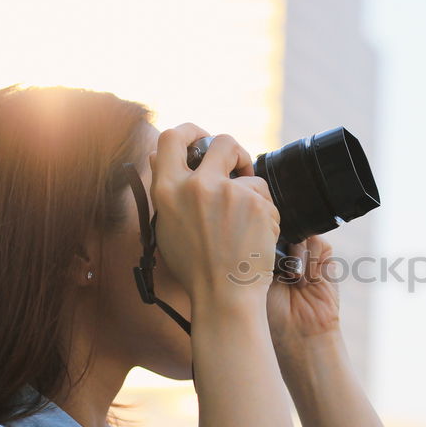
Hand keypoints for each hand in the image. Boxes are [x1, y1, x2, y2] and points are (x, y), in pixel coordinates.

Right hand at [149, 123, 279, 310]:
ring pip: (251, 176)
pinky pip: (265, 197)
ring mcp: (229, 192)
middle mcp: (197, 185)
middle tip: (240, 168)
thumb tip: (160, 156)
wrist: (225, 295)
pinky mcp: (256, 202)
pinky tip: (255, 237)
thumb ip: (167, 190)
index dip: (190, 131)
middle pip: (223, 141)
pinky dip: (265, 215)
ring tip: (245, 226)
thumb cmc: (196, 269)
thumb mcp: (167, 227)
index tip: (202, 137)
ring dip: (252, 195)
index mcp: (167, 190)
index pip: (171, 138)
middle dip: (236, 152)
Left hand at [267, 235, 339, 347]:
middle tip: (277, 267)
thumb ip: (260, 250)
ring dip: (295, 256)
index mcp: (263, 253)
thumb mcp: (256, 277)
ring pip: (301, 233)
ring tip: (292, 280)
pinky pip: (319, 242)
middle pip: (283, 226)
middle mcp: (284, 251)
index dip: (262, 232)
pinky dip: (311, 259)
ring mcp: (305, 254)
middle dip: (279, 242)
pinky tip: (306, 280)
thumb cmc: (271, 312)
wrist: (298, 332)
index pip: (263, 228)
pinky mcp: (325, 259)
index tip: (260, 248)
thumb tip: (265, 226)